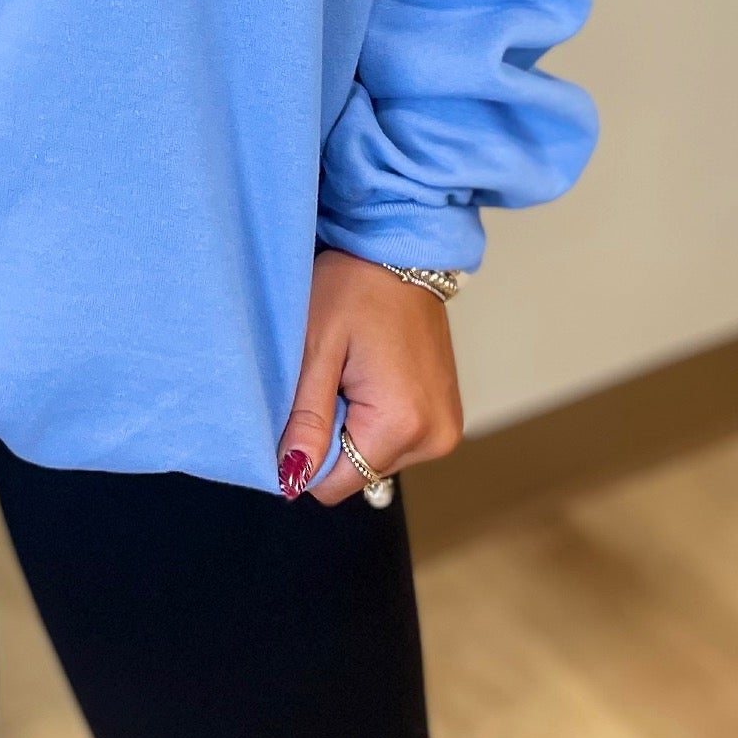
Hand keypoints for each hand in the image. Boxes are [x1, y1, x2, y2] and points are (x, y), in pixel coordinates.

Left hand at [277, 248, 463, 503]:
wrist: (402, 253)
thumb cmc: (355, 288)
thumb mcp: (317, 348)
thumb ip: (306, 419)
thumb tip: (292, 478)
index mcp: (401, 424)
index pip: (335, 484)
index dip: (305, 456)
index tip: (301, 409)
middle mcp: (433, 437)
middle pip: (357, 472)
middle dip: (332, 435)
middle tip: (333, 378)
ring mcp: (445, 430)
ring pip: (374, 458)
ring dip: (354, 426)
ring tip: (354, 372)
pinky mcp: (446, 419)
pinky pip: (396, 440)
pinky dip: (374, 418)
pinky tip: (371, 376)